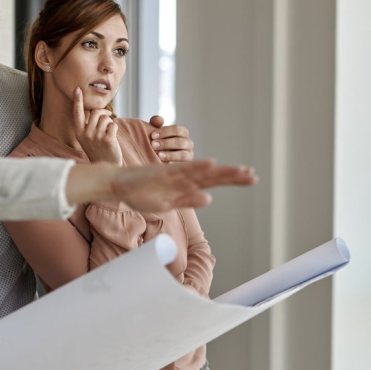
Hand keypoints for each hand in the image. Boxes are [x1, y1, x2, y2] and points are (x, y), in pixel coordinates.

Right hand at [65, 159, 256, 211]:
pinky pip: (182, 170)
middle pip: (212, 175)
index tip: (250, 177)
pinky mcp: (162, 172)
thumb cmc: (139, 194)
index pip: (213, 181)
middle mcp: (182, 176)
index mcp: (185, 184)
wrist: (116, 184)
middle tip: (254, 175)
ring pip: (201, 172)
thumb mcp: (166, 205)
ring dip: (221, 172)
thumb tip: (209, 199)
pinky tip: (211, 164)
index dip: (231, 179)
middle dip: (233, 176)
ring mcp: (173, 173)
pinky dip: (196, 167)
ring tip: (240, 171)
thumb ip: (186, 201)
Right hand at [73, 88, 121, 164]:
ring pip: (105, 119)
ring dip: (110, 122)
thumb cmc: (98, 148)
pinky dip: (115, 128)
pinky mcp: (107, 140)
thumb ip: (90, 125)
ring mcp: (96, 137)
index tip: (78, 89)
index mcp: (79, 132)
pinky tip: (113, 136)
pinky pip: (113, 124)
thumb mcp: (88, 137)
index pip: (77, 113)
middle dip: (104, 112)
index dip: (78, 101)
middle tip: (109, 115)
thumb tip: (98, 111)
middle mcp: (86, 134)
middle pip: (95, 113)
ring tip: (109, 132)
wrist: (107, 165)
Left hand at [148, 116, 193, 162]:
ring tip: (158, 155)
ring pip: (183, 154)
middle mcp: (188, 143)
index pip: (177, 130)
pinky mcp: (187, 164)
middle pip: (180, 142)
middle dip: (166, 143)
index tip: (153, 135)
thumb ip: (156, 123)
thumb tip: (157, 120)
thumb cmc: (160, 141)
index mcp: (183, 132)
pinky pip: (182, 164)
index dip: (165, 132)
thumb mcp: (157, 131)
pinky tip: (165, 164)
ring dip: (170, 155)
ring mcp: (189, 154)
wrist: (161, 155)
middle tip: (153, 145)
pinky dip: (174, 164)